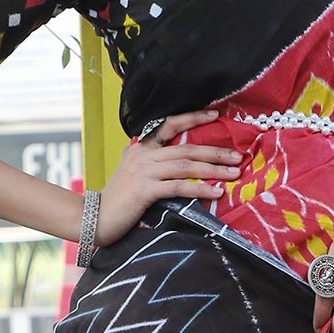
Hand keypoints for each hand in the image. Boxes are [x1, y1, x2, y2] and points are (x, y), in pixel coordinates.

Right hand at [95, 110, 241, 245]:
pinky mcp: (145, 190)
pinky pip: (179, 187)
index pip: (169, 124)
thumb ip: (151, 163)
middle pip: (185, 148)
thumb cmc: (119, 200)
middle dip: (215, 151)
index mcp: (140, 148)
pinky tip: (216, 193)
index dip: (193, 117)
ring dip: (213, 169)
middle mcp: (142, 155)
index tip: (215, 114)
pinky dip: (200, 189)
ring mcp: (144, 171)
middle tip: (238, 156)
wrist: (95, 217)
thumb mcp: (133, 174)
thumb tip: (179, 161)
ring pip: (186, 165)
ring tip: (234, 173)